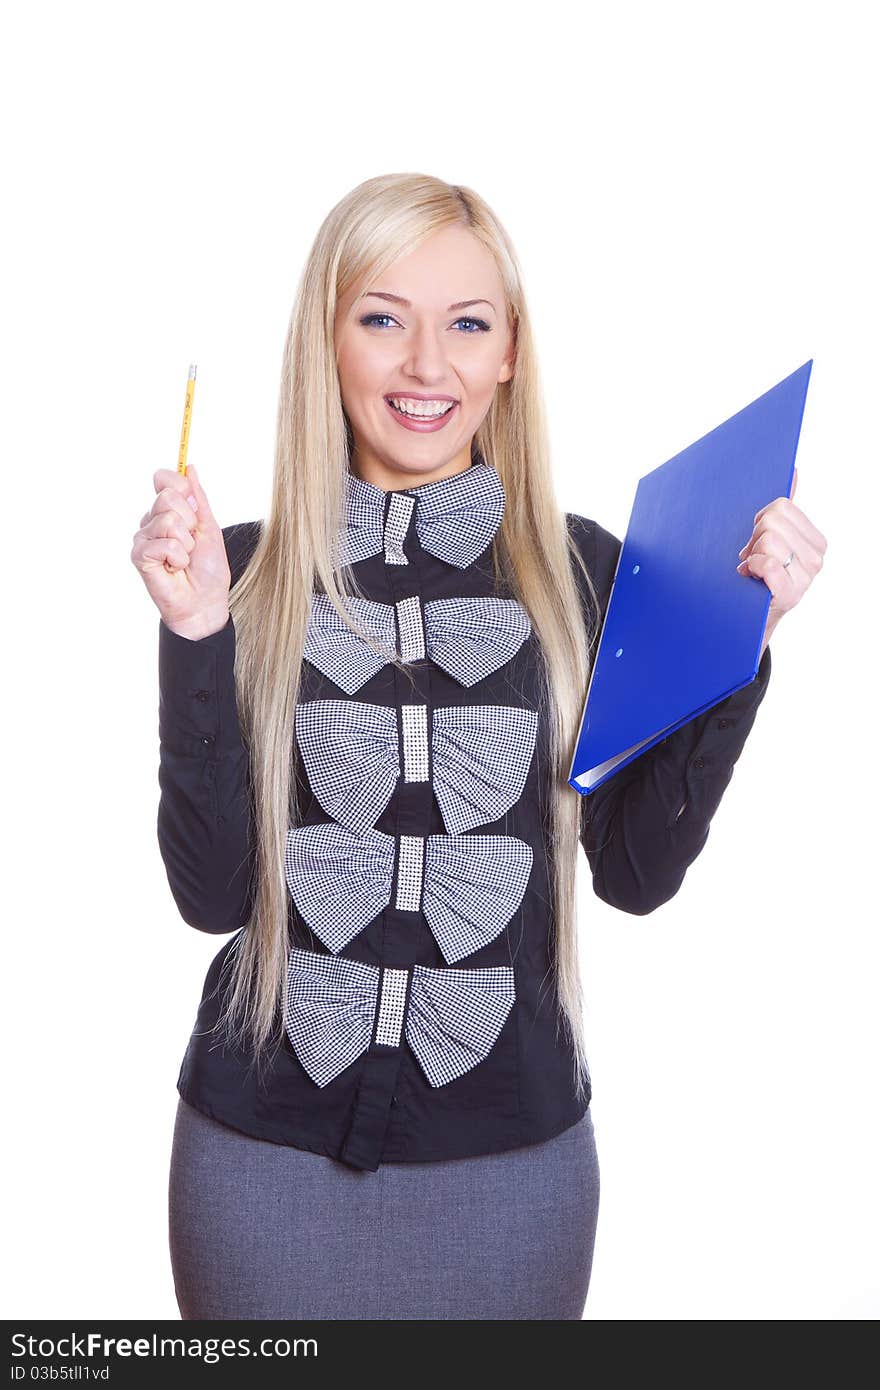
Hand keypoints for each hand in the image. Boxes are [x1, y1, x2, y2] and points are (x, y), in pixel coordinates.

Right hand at [130, 465, 231, 639]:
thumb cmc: (208, 569)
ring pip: (167, 520)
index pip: (165, 479)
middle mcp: (152, 520)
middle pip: (168, 497)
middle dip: (190, 522)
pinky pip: (163, 543)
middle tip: (192, 544)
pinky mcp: (139, 555)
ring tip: (184, 558)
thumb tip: (190, 467)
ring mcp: (143, 537)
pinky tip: (174, 568)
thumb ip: (198, 498)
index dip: (182, 488)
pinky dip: (178, 557)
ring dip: (186, 543)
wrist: (205, 601)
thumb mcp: (210, 527)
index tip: (195, 510)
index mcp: (168, 510)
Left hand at [735, 468, 826, 656]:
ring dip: (751, 555)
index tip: (757, 539)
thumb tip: (793, 472)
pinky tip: (750, 577)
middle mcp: (817, 557)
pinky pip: (768, 563)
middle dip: (754, 537)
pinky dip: (753, 568)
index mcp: (815, 541)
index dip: (760, 520)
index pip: (782, 507)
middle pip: (773, 521)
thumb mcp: (773, 540)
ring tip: (753, 570)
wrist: (749, 617)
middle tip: (753, 557)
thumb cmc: (759, 576)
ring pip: (768, 540)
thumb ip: (784, 511)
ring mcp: (806, 576)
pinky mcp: (791, 593)